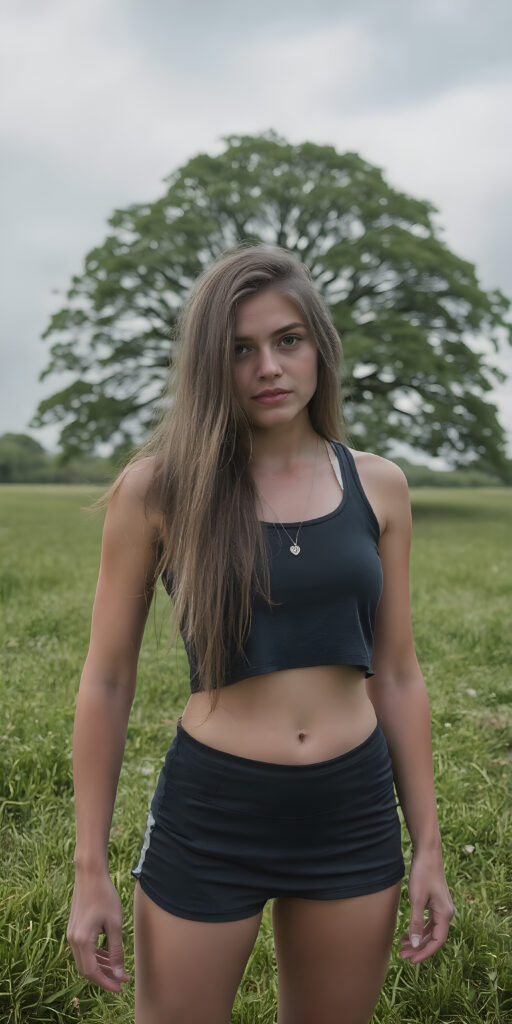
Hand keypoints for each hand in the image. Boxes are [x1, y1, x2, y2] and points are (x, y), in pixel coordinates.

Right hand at [67, 870, 130, 992]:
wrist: (90, 875)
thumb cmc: (105, 896)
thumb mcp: (114, 924)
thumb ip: (116, 951)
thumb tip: (118, 973)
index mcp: (82, 940)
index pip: (92, 972)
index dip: (106, 982)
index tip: (120, 987)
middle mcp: (73, 940)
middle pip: (86, 969)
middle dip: (104, 977)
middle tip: (122, 979)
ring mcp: (72, 934)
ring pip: (85, 960)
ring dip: (101, 966)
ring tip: (119, 969)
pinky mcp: (75, 929)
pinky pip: (84, 949)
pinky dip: (96, 955)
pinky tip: (109, 955)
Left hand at [399, 848, 455, 963]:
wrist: (427, 854)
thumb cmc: (422, 874)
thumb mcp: (417, 900)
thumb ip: (416, 923)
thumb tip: (416, 945)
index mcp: (445, 914)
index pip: (437, 941)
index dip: (425, 953)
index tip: (411, 960)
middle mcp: (447, 913)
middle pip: (434, 938)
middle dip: (419, 948)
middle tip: (403, 955)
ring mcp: (442, 909)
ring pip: (431, 931)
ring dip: (418, 940)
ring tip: (402, 946)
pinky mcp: (436, 904)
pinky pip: (430, 923)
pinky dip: (420, 929)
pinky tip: (408, 933)